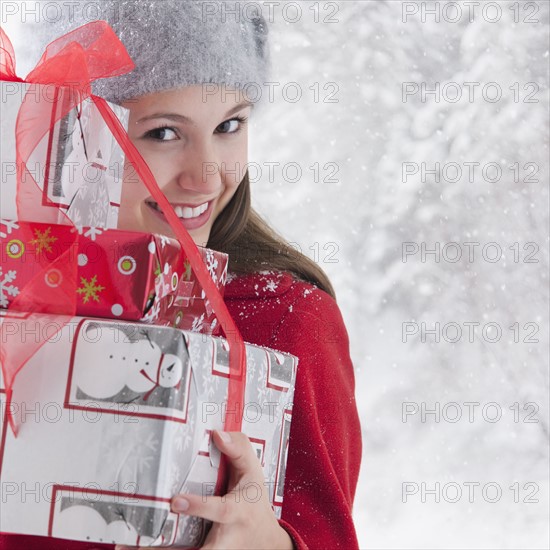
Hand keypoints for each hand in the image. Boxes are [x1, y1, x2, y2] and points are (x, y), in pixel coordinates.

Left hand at [115, 430, 293, 549]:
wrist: (264, 539)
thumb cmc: (254, 499)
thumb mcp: (254, 470)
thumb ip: (239, 449)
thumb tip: (216, 434)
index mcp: (237, 511)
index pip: (220, 510)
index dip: (199, 506)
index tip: (175, 501)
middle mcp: (224, 536)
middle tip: (137, 543)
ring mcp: (212, 549)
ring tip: (124, 546)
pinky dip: (157, 549)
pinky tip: (129, 546)